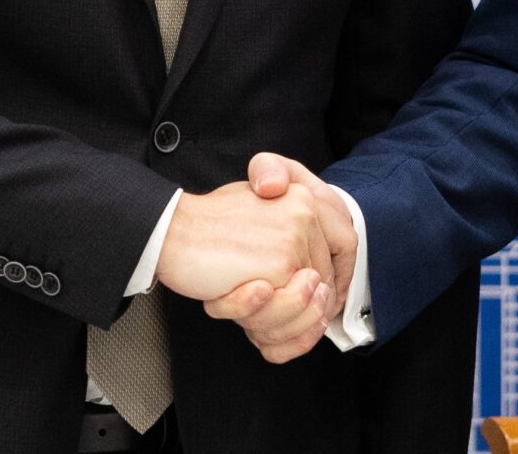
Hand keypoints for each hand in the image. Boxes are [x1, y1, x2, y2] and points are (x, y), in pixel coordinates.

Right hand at [153, 180, 334, 309]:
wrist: (172, 231)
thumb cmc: (208, 226)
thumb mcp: (257, 215)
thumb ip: (292, 235)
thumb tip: (320, 282)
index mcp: (303, 198)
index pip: (345, 246)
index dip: (336, 279)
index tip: (321, 298)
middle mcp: (306, 214)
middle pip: (329, 283)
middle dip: (304, 310)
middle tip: (273, 308)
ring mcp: (295, 239)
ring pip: (311, 303)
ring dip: (283, 319)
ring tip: (255, 301)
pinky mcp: (280, 264)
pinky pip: (289, 311)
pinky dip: (268, 316)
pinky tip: (248, 293)